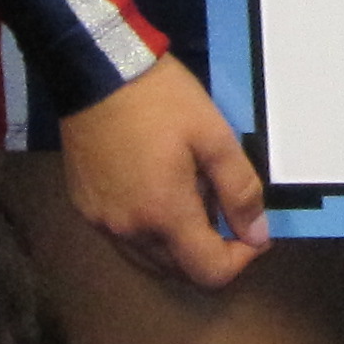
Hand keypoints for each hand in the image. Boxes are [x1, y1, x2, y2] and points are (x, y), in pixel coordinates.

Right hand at [56, 54, 271, 288]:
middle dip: (211, 252)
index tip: (253, 231)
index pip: (210, 273)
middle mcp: (129, 231)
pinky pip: (126, 240)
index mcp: (164, 215)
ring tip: (193, 196)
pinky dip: (151, 232)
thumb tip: (257, 234)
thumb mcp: (214, 136)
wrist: (99, 70)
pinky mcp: (86, 208)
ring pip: (152, 261)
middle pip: (181, 272)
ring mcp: (102, 222)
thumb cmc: (161, 100)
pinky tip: (160, 192)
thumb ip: (240, 190)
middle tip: (223, 207)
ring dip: (180, 245)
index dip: (241, 259)